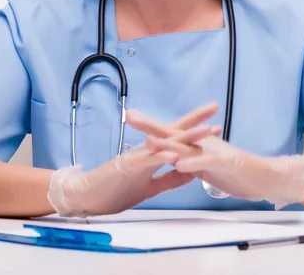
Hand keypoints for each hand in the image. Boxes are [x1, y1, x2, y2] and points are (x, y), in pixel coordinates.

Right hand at [47, 102, 220, 216]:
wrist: (87, 196)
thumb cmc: (115, 190)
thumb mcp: (149, 187)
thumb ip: (169, 179)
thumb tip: (190, 173)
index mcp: (152, 154)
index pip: (177, 138)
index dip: (195, 130)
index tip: (215, 123)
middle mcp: (147, 150)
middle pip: (174, 132)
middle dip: (196, 121)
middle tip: (215, 107)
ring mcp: (138, 156)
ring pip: (165, 143)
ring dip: (186, 136)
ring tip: (205, 129)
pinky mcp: (128, 167)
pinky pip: (148, 161)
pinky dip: (162, 157)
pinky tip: (175, 154)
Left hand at [130, 113, 303, 209]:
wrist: (263, 177)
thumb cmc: (235, 172)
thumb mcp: (206, 168)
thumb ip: (191, 163)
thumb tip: (175, 161)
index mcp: (196, 145)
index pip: (169, 133)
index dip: (150, 125)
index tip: (130, 117)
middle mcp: (201, 144)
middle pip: (172, 133)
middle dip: (150, 126)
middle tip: (131, 116)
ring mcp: (211, 153)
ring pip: (186, 146)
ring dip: (167, 144)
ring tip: (148, 140)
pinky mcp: (223, 164)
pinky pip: (205, 163)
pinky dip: (192, 163)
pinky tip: (180, 164)